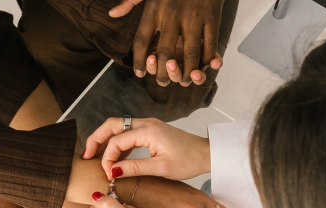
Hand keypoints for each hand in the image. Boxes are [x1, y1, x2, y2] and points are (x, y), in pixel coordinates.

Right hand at [83, 117, 210, 180]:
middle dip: (96, 139)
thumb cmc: (189, 160)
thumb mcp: (161, 168)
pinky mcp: (149, 131)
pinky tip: (113, 158)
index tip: (107, 174)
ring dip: (104, 141)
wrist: (206, 154)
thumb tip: (112, 171)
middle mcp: (145, 123)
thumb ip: (134, 168)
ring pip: (117, 128)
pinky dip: (116, 144)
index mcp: (148, 131)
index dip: (107, 158)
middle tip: (85, 156)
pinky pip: (126, 133)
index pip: (116, 141)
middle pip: (111, 125)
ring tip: (95, 158)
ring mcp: (147, 125)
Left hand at [109, 0, 224, 85]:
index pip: (141, 41)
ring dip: (187, 71)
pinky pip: (210, 43)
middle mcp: (172, 15)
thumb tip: (112, 13)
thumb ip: (130, 1)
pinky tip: (202, 66)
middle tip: (163, 82)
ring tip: (184, 80)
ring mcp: (194, 16)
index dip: (138, 61)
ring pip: (190, 53)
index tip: (139, 73)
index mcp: (154, 10)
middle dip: (164, 73)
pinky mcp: (212, 16)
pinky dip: (207, 58)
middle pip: (165, 53)